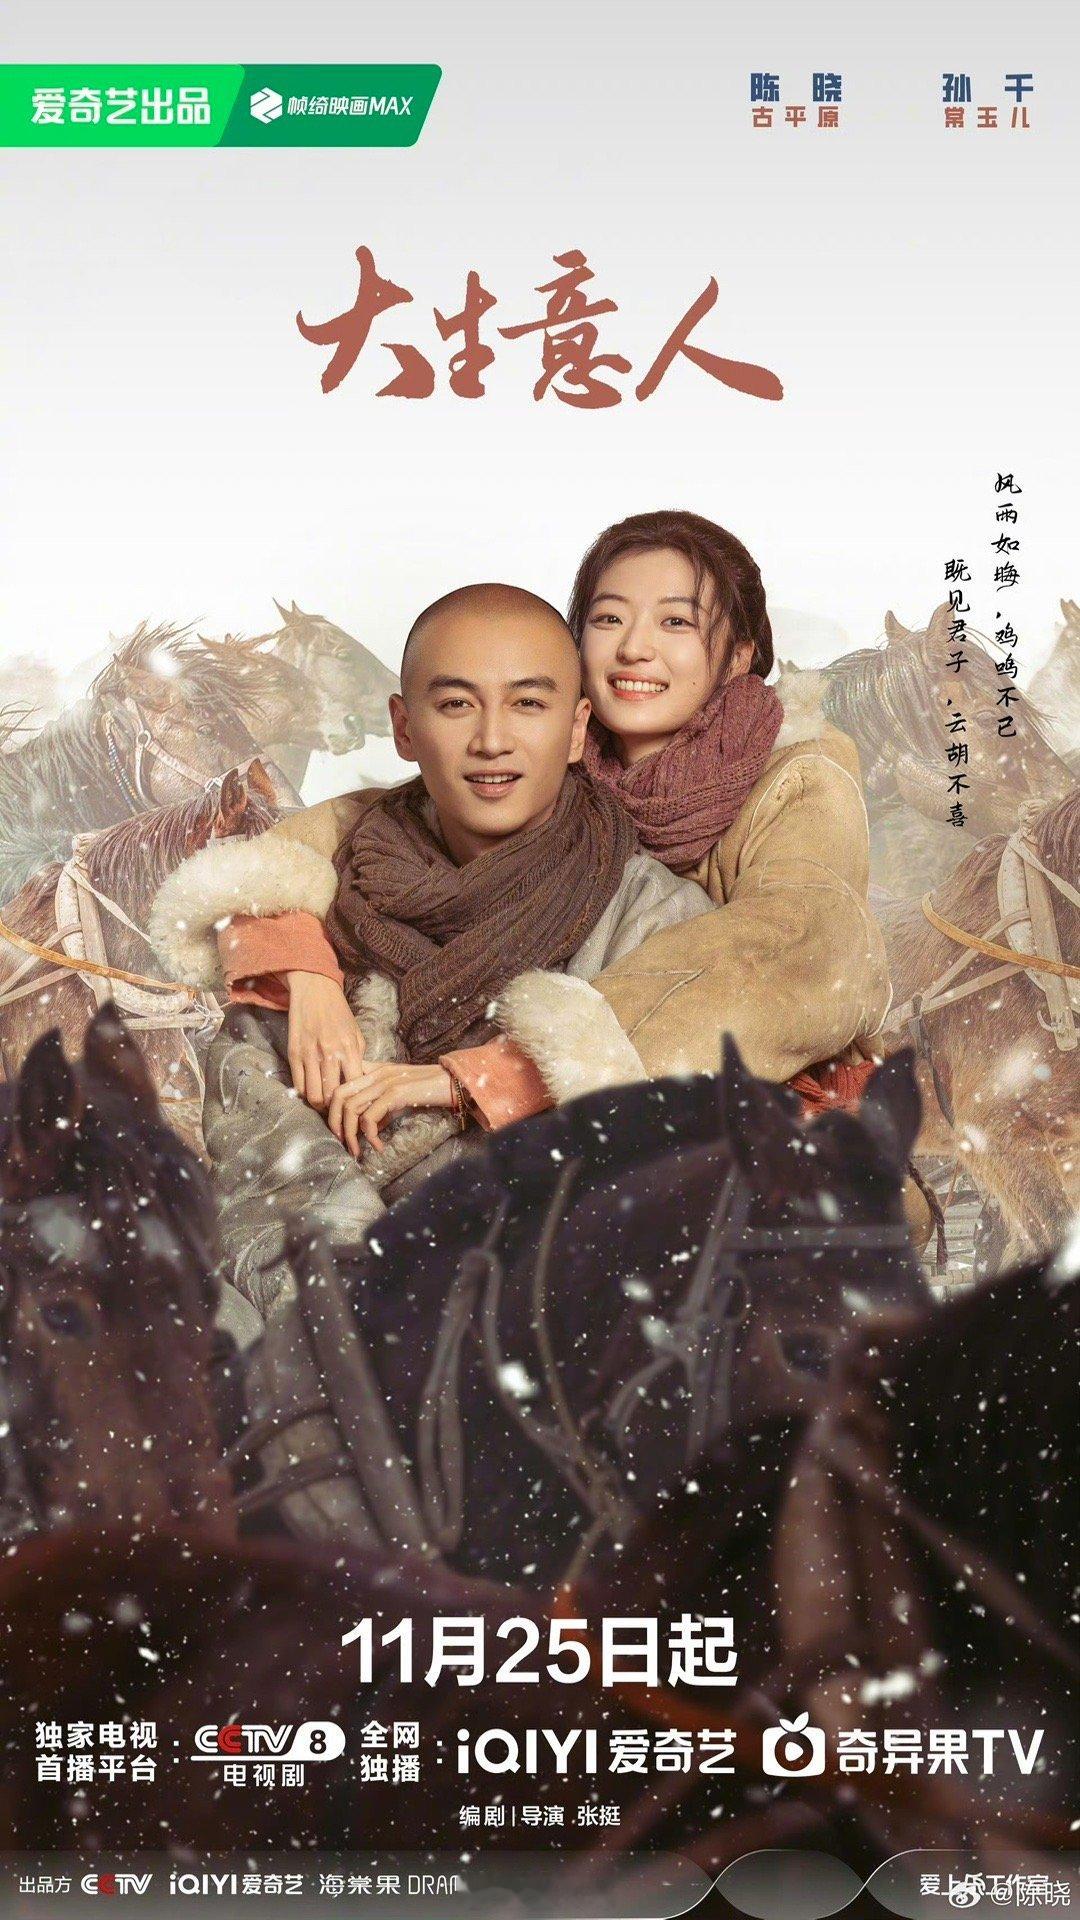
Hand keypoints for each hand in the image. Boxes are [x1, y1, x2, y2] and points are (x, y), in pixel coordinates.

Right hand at [285, 972, 365, 1108]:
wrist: (315, 990)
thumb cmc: (339, 1013)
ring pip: (313, 1095)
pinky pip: (298, 1084)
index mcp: (350, 1049)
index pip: (354, 1087)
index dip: (355, 1102)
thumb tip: (360, 1083)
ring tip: (324, 1106)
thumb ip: (359, 1058)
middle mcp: (330, 1053)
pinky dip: (304, 1094)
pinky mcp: (293, 1053)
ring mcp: (309, 1054)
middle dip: (335, 1109)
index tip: (355, 1109)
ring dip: (318, 1105)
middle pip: (331, 1097)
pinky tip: (310, 1092)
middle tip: (337, 1112)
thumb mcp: (356, 1034)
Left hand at [327, 1062, 455, 1156]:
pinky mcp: (395, 1093)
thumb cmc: (427, 1090)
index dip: (332, 1108)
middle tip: (341, 1143)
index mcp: (374, 1070)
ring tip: (356, 1151)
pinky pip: (370, 1117)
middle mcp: (376, 1073)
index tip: (337, 1130)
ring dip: (350, 1134)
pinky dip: (370, 1135)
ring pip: (351, 1108)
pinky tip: (378, 1146)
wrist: (452, 1082)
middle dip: (335, 1123)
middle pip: (339, 1095)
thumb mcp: (399, 1096)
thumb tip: (367, 1130)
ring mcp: (385, 1081)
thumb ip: (381, 1108)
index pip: (340, 1084)